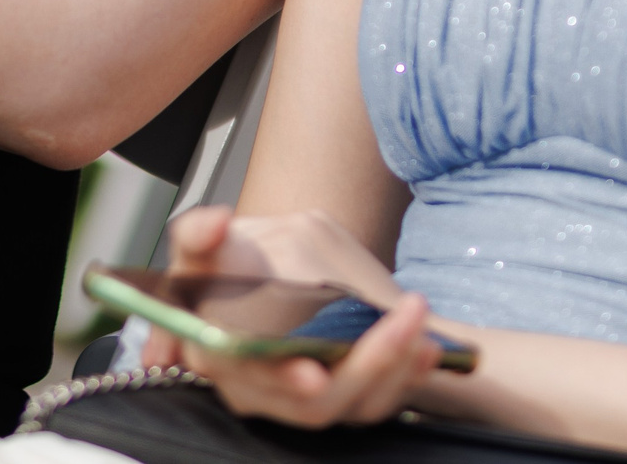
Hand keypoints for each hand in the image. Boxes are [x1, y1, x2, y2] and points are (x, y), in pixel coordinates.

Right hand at [143, 206, 441, 427]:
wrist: (278, 275)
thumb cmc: (238, 265)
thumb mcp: (210, 245)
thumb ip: (198, 236)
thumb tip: (214, 224)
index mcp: (219, 354)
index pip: (246, 377)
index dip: (278, 379)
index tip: (312, 377)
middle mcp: (260, 388)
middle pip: (310, 403)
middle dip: (360, 369)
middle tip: (397, 331)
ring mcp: (303, 399)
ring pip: (352, 403)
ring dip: (394, 363)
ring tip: (417, 318)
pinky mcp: (340, 398)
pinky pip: (379, 400)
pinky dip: (408, 374)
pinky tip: (428, 346)